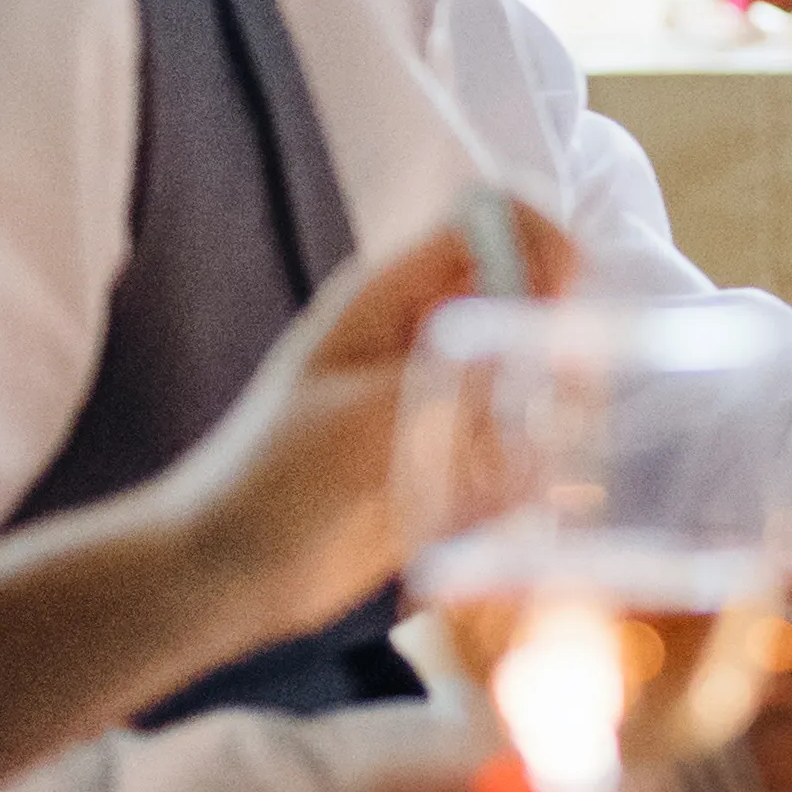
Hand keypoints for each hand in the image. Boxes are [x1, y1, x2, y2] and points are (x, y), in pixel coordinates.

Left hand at [166, 206, 578, 642]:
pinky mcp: (458, 458)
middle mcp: (430, 335)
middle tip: (548, 409)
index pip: (492, 222)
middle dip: (558, 348)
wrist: (229, 569)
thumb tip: (535, 352)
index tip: (562, 305)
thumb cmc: (269, 481)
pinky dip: (530, 476)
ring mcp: (448, 397)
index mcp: (393, 297)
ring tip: (506, 473)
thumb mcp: (356, 424)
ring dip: (547, 421)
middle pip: (534, 298)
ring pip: (541, 378)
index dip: (541, 245)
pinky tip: (495, 512)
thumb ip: (446, 384)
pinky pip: (526, 448)